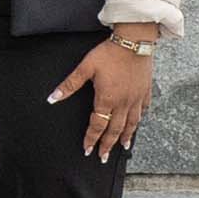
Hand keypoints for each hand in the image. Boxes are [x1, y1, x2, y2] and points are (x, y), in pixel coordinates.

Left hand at [53, 36, 157, 161]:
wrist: (134, 40)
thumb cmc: (109, 53)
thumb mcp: (85, 68)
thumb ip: (69, 85)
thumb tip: (52, 98)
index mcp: (107, 99)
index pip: (97, 125)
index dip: (91, 138)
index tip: (88, 150)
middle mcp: (124, 103)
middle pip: (115, 129)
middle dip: (108, 145)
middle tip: (103, 157)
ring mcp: (137, 98)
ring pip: (132, 123)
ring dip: (126, 136)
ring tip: (124, 147)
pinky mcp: (146, 90)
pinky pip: (143, 110)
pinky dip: (139, 119)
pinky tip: (138, 123)